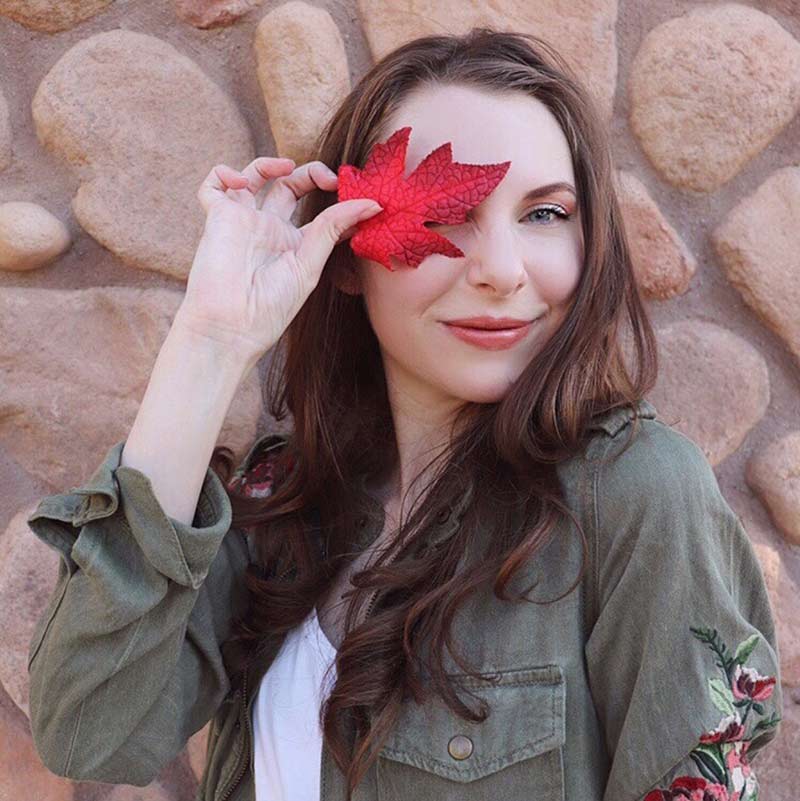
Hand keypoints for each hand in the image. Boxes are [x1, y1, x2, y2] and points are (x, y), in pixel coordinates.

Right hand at [175, 156, 381, 362]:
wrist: (231, 327)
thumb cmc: (271, 307)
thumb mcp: (310, 264)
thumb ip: (335, 227)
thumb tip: (373, 204)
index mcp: (295, 244)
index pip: (319, 211)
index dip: (338, 198)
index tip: (358, 199)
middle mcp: (269, 230)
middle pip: (289, 187)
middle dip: (310, 174)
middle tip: (329, 179)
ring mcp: (242, 222)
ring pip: (253, 178)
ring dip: (269, 164)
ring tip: (286, 166)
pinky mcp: (217, 219)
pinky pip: (213, 186)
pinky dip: (223, 174)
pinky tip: (240, 182)